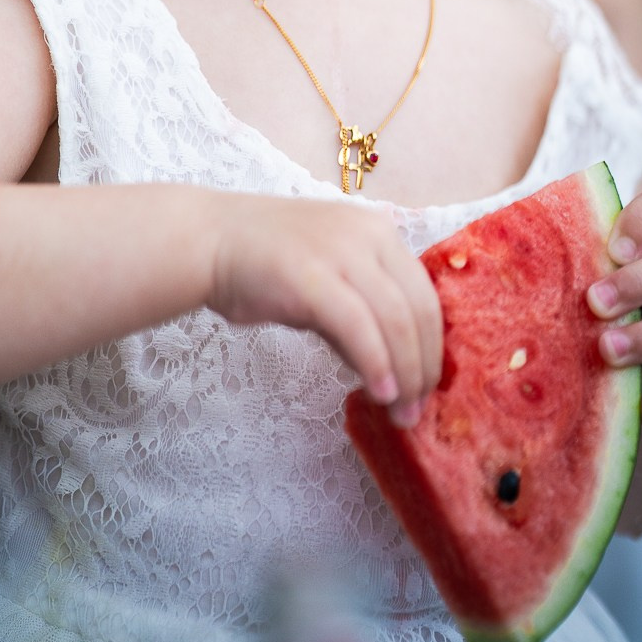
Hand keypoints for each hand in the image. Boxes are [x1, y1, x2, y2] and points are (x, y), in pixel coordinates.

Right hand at [207, 195, 441, 425]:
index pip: (424, 294)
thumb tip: (394, 374)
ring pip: (396, 319)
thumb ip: (361, 318)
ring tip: (401, 411)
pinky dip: (376, 363)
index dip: (433, 346)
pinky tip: (379, 392)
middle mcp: (369, 233)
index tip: (427, 386)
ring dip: (406, 372)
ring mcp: (341, 251)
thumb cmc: (264, 265)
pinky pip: (359, 326)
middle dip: (424, 366)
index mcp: (378, 230)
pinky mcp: (312, 275)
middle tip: (417, 409)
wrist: (208, 240)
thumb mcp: (328, 283)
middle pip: (418, 308)